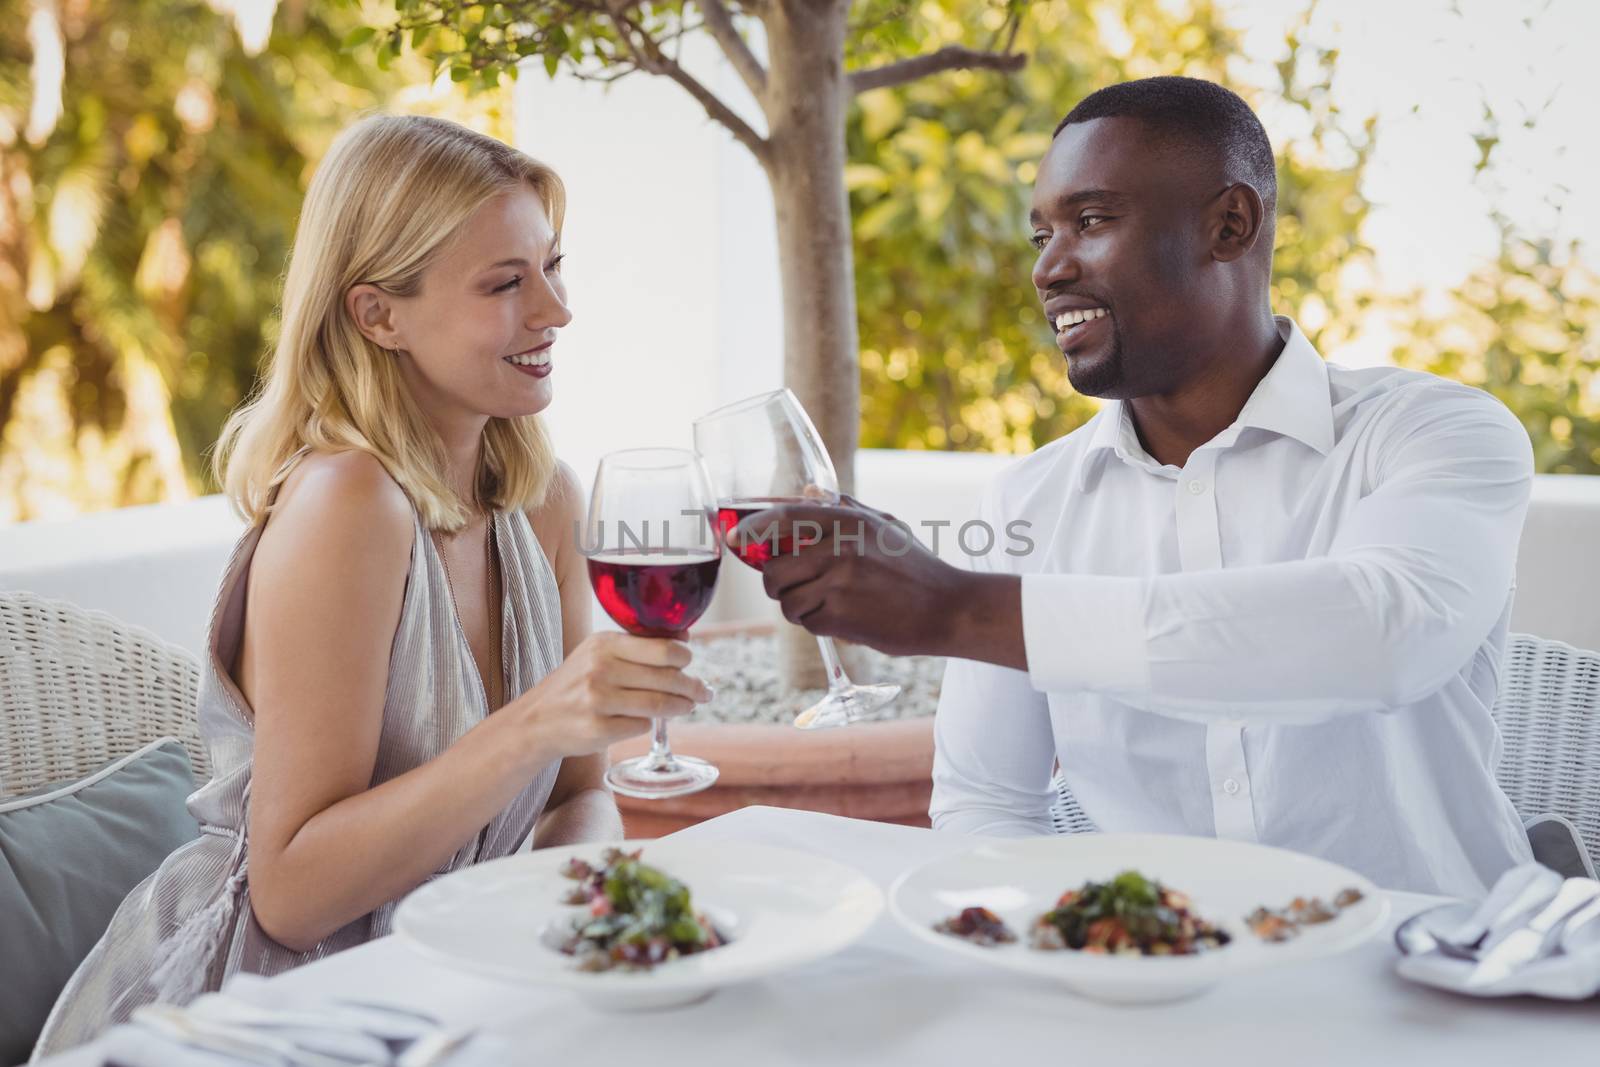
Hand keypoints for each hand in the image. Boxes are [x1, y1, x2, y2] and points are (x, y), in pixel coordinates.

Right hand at [498, 632, 709, 767]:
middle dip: (693, 687)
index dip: (685, 657)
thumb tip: (685, 636)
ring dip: (680, 707)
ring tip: (688, 706)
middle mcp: (600, 669)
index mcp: (604, 643)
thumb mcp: (597, 652)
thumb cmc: (576, 683)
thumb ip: (637, 644)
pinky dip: (649, 724)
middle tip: (704, 692)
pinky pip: (642, 726)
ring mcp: (598, 701)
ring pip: (659, 705)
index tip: (689, 663)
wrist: (536, 720)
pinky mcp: (599, 730)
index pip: (663, 649)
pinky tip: (645, 720)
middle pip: (667, 678)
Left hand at [729, 496, 971, 656]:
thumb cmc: (915, 567)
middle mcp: (839, 546)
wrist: (949, 608)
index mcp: (848, 520)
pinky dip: (819, 625)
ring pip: (787, 601)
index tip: (733, 540)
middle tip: (794, 588)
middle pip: (774, 570)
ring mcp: (838, 582)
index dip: (751, 529)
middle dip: (776, 584)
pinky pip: (807, 623)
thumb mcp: (884, 526)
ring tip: (829, 604)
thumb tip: (808, 490)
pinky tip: (845, 619)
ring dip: (800, 608)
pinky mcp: (841, 615)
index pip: (783, 518)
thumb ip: (843, 508)